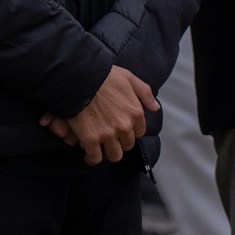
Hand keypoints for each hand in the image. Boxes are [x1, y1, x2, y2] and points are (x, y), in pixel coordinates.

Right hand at [39, 66, 157, 164]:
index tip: (120, 128)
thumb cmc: (103, 76)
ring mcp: (108, 134)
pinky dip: (91, 158)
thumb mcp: (129, 78)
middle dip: (119, 142)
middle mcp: (124, 126)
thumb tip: (155, 107)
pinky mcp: (91, 139)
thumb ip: (144, 93)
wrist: (79, 77)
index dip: (129, 130)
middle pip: (127, 145)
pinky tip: (88, 155)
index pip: (138, 132)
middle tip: (109, 137)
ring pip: (114, 155)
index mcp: (135, 113)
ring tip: (100, 148)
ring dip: (108, 152)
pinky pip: (95, 158)